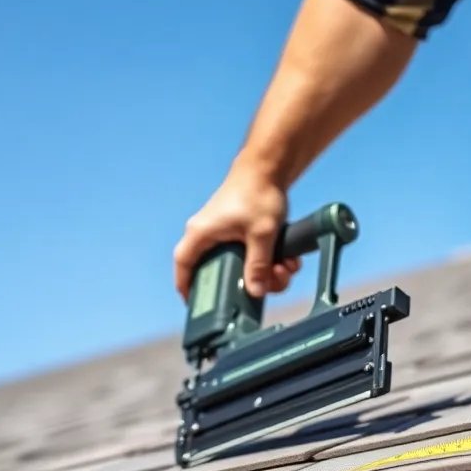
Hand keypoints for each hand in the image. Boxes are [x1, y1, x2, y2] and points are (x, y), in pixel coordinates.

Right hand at [173, 172, 301, 301]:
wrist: (269, 166)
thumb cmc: (258, 193)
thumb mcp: (262, 234)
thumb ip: (258, 265)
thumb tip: (256, 291)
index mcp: (201, 233)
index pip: (183, 265)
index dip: (187, 287)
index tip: (197, 304)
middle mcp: (207, 234)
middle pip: (219, 271)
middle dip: (246, 282)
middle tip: (266, 286)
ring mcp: (222, 232)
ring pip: (239, 265)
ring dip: (264, 272)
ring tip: (284, 268)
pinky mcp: (238, 231)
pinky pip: (249, 254)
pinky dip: (268, 260)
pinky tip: (287, 259)